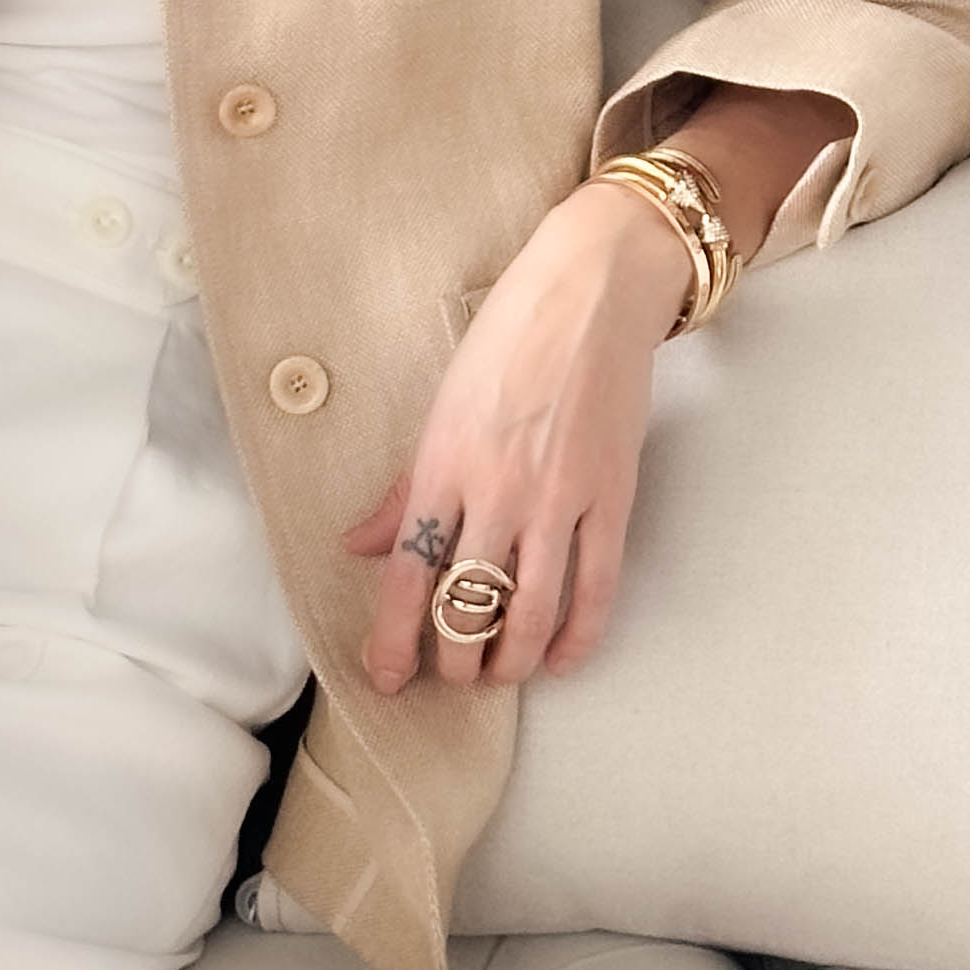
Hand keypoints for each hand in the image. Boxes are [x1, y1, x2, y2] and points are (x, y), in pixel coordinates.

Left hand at [338, 183, 695, 690]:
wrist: (589, 292)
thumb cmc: (507, 339)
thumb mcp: (439, 406)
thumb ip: (403, 487)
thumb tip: (357, 544)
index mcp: (442, 463)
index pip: (407, 572)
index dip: (394, 637)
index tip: (387, 677)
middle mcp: (495, 488)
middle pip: (469, 604)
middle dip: (457, 657)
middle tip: (454, 673)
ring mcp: (558, 496)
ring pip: (532, 610)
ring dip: (513, 659)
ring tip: (502, 674)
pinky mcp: (611, 496)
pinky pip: (596, 588)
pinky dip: (580, 636)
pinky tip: (564, 658)